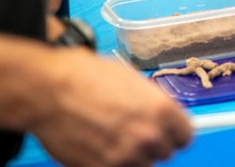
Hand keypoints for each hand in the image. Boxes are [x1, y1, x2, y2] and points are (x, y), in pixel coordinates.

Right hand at [33, 50, 191, 166]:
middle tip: (133, 131)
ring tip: (113, 137)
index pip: (185, 136)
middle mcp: (147, 137)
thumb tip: (165, 116)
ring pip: (141, 165)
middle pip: (165, 152)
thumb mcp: (131, 79)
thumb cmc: (86, 77)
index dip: (175, 132)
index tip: (167, 132)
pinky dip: (110, 163)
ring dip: (132, 156)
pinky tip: (98, 146)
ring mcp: (124, 158)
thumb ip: (153, 103)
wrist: (48, 92)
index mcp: (161, 111)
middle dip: (152, 143)